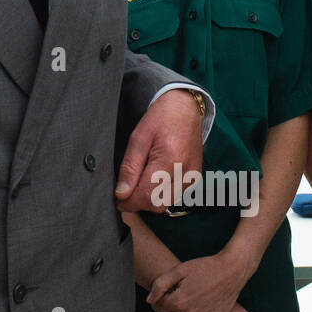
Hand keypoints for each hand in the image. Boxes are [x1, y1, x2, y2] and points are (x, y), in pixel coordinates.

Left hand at [116, 89, 202, 212]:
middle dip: (138, 202)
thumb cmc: (161, 118)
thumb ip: (129, 167)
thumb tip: (121, 193)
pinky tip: (153, 177)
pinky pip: (174, 195)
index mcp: (170, 161)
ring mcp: (192, 176)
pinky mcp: (194, 177)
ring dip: (149, 199)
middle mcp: (185, 172)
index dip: (129, 202)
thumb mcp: (138, 138)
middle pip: (157, 204)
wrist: (186, 108)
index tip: (117, 200)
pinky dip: (160, 192)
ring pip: (166, 203)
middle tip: (125, 190)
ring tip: (139, 180)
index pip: (147, 196)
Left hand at [148, 252, 248, 311]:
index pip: (156, 306)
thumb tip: (149, 300)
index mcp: (179, 300)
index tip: (166, 291)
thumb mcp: (179, 270)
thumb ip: (160, 284)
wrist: (230, 272)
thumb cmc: (204, 267)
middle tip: (172, 297)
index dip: (158, 298)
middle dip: (163, 308)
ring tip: (180, 306)